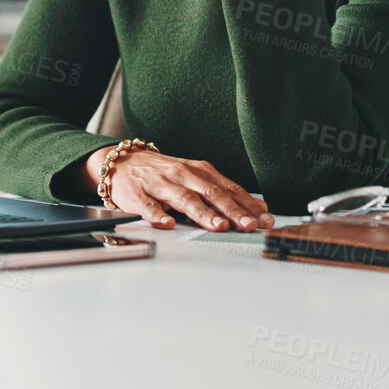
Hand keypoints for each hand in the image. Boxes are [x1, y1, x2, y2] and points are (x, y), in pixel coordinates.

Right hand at [85, 147, 273, 231]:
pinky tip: (167, 224)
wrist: (123, 162)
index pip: (229, 189)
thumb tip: (257, 208)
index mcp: (200, 172)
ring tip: (218, 226)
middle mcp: (183, 175)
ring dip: (203, 213)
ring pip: (185, 199)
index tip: (265, 219)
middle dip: (232, 210)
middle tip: (249, 225)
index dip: (248, 205)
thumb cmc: (164, 174)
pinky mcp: (139, 195)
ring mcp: (161, 184)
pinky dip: (158, 215)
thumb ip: (223, 192)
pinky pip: (149, 206)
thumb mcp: (196, 177)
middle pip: (212, 193)